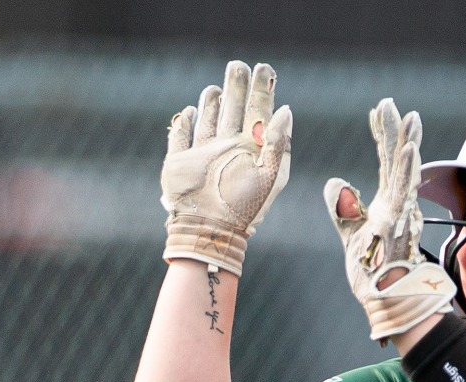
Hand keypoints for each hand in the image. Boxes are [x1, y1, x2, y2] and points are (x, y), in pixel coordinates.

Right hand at [159, 61, 293, 276]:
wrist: (209, 232)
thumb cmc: (244, 209)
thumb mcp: (270, 175)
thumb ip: (278, 143)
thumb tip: (286, 111)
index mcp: (250, 149)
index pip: (258, 111)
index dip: (262, 90)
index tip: (264, 68)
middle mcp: (227, 148)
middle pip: (233, 110)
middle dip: (236, 87)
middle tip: (238, 65)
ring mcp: (203, 155)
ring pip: (208, 121)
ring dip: (211, 103)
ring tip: (215, 87)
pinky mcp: (180, 163)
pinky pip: (181, 138)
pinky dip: (184, 124)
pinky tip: (190, 111)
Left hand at [324, 99, 455, 344]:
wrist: (387, 302)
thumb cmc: (373, 274)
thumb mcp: (352, 237)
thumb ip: (345, 210)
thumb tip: (335, 184)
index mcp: (387, 203)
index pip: (386, 162)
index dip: (383, 135)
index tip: (379, 109)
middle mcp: (397, 205)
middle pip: (397, 161)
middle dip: (395, 131)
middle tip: (390, 103)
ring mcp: (401, 216)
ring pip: (406, 175)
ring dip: (407, 147)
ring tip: (409, 119)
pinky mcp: (399, 228)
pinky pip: (404, 197)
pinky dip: (407, 174)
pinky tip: (409, 153)